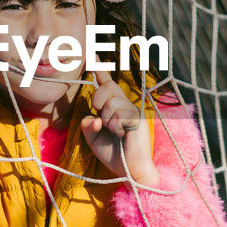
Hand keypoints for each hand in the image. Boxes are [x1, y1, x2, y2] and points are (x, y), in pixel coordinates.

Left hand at [80, 71, 159, 185]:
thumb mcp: (93, 138)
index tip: (92, 55)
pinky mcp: (138, 118)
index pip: (106, 84)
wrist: (130, 171)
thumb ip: (88, 124)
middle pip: (107, 87)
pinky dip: (115, 126)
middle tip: (101, 118)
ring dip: (107, 119)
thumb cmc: (113, 154)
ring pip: (111, 101)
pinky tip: (121, 135)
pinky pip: (119, 114)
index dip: (99, 69)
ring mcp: (132, 110)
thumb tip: (93, 117)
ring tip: (114, 131)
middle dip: (98, 100)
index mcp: (113, 107)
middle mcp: (124, 105)